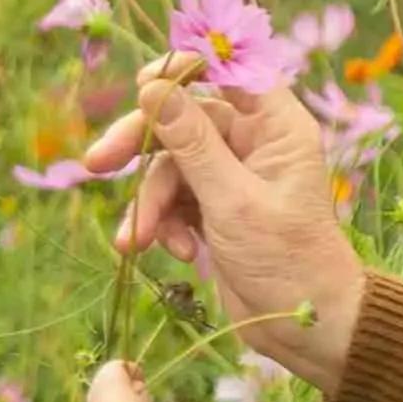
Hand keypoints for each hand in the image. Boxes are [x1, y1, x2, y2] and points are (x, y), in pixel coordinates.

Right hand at [74, 49, 372, 386]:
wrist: (307, 332)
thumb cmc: (287, 262)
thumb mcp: (232, 200)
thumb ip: (190, 143)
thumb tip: (153, 86)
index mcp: (275, 126)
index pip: (228, 72)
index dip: (184, 69)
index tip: (142, 83)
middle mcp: (255, 143)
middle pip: (184, 119)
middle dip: (141, 146)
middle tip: (96, 163)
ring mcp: (233, 177)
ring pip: (171, 166)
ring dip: (150, 203)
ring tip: (137, 240)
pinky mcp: (216, 209)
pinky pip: (175, 200)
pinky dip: (166, 225)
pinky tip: (176, 254)